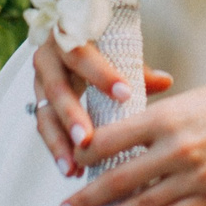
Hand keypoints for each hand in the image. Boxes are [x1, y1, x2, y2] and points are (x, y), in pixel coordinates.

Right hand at [30, 37, 170, 177]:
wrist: (71, 35)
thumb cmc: (100, 44)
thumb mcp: (117, 49)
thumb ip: (138, 68)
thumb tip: (167, 81)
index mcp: (69, 37)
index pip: (82, 54)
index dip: (102, 74)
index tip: (125, 94)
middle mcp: (48, 58)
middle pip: (56, 88)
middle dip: (71, 115)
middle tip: (85, 140)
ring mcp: (39, 81)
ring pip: (44, 114)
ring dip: (58, 143)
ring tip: (73, 168)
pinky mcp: (38, 102)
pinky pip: (44, 128)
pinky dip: (58, 149)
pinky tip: (72, 169)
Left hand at [57, 70, 205, 205]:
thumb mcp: (184, 100)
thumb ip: (151, 124)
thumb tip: (116, 145)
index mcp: (165, 117)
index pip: (110, 141)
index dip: (83, 155)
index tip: (70, 165)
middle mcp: (177, 148)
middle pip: (118, 179)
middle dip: (86, 199)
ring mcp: (197, 176)